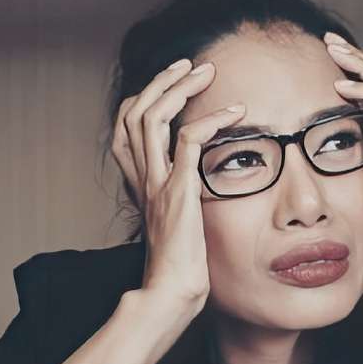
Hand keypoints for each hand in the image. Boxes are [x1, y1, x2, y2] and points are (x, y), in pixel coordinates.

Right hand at [110, 58, 245, 314]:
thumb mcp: (178, 227)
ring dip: (180, 88)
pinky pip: (188, 142)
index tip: (174, 83)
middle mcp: (143, 180)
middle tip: (191, 65)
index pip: (126, 127)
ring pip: (151, 117)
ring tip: (207, 73)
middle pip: (133, 112)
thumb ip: (184, 203)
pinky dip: (212, 120)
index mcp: (141, 185)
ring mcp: (156, 185)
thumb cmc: (179, 272)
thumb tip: (206, 189)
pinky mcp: (177, 194)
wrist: (168, 298)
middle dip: (161, 81)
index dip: (145, 98)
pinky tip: (236, 113)